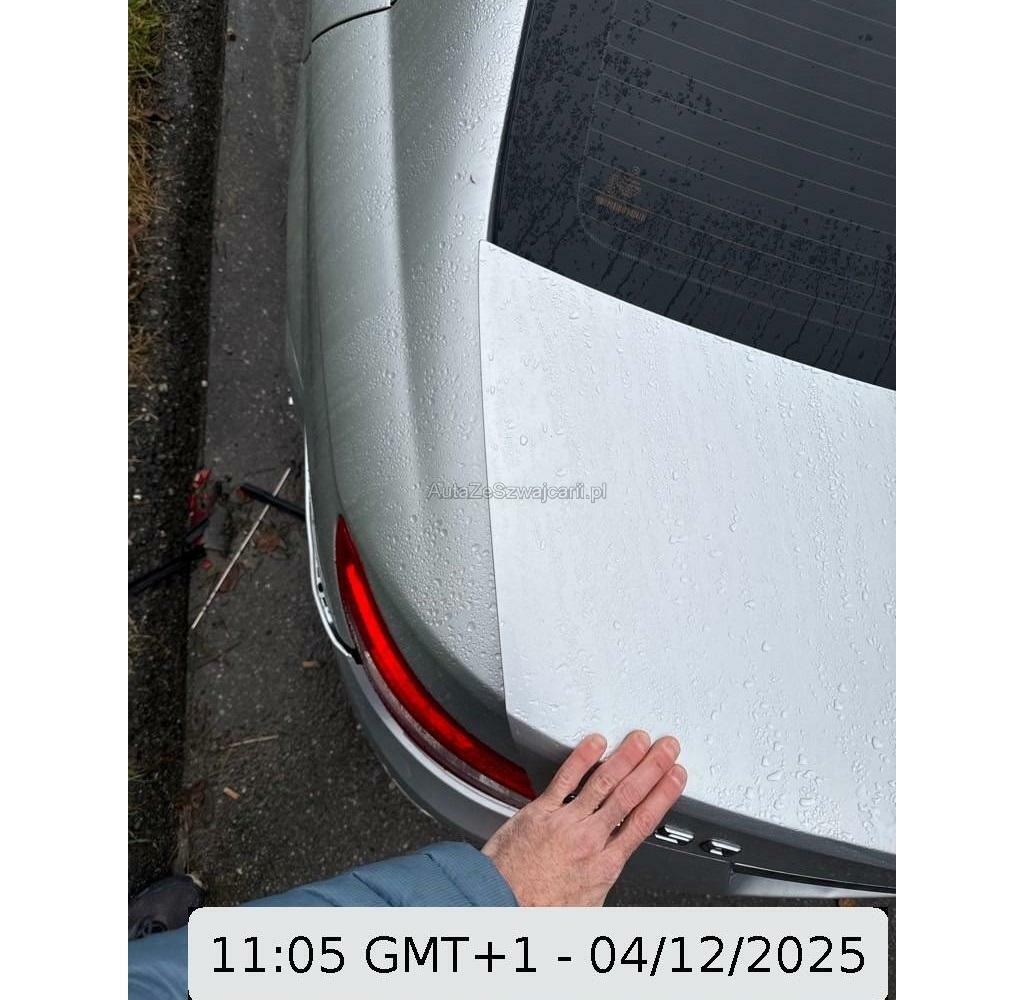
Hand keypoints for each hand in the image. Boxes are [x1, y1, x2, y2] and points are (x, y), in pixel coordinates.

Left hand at [482, 731, 685, 905]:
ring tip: (640, 739)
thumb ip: (604, 883)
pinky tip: (595, 743)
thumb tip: (615, 873)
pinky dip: (581, 759)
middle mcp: (589, 840)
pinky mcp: (540, 812)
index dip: (664, 795)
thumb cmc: (537, 910)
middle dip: (652, 768)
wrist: (498, 904)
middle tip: (667, 747)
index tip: (676, 778)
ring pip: (602, 783)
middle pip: (629, 796)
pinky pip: (565, 780)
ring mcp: (565, 822)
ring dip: (625, 758)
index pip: (643, 822)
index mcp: (604, 865)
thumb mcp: (586, 910)